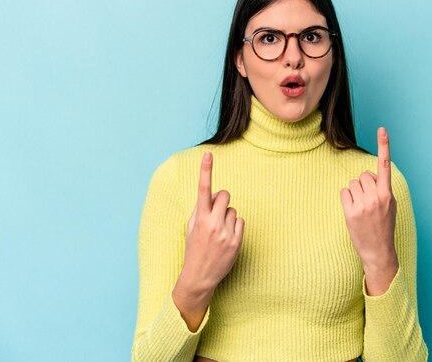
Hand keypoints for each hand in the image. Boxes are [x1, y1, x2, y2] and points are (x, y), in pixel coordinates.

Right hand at [180, 152, 244, 291]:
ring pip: (233, 210)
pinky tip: (227, 238)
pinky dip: (235, 227)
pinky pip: (240, 222)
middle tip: (215, 213)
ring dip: (227, 216)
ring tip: (219, 232)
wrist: (199, 277)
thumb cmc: (194, 248)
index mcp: (199, 218)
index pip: (203, 190)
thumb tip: (214, 196)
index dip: (206, 170)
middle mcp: (213, 224)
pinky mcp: (237, 242)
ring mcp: (226, 233)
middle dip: (221, 200)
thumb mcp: (191, 227)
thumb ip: (201, 208)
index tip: (208, 154)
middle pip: (224, 195)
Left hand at [340, 127, 398, 272]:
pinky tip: (353, 211)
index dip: (384, 145)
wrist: (379, 251)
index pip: (385, 165)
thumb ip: (381, 189)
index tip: (382, 129)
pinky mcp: (350, 212)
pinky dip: (346, 199)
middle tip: (369, 202)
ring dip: (355, 193)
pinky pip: (344, 192)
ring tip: (362, 209)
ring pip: (352, 183)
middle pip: (363, 175)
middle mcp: (376, 197)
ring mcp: (363, 205)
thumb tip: (368, 177)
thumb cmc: (384, 227)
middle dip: (364, 185)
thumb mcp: (390, 206)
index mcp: (388, 194)